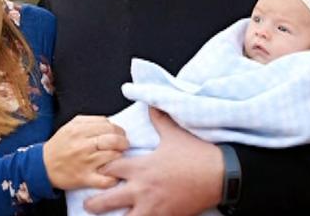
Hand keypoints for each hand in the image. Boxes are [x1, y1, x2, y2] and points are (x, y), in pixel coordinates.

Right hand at [43, 115, 128, 189]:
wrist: (43, 166)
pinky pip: (107, 179)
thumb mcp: (70, 126)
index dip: (118, 130)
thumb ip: (90, 121)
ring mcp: (85, 162)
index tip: (119, 134)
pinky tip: (113, 174)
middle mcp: (83, 145)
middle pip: (113, 139)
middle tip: (123, 145)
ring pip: (113, 157)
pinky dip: (114, 177)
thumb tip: (110, 122)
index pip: (108, 125)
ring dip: (119, 157)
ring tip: (117, 157)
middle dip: (123, 142)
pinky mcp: (85, 178)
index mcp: (79, 130)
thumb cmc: (60, 145)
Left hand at [85, 108, 223, 215]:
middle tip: (88, 204)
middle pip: (108, 199)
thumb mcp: (174, 134)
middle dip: (95, 203)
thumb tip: (151, 104)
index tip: (94, 170)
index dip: (100, 170)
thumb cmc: (196, 154)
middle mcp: (142, 189)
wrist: (221, 175)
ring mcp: (154, 207)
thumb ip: (158, 120)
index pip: (110, 169)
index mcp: (141, 167)